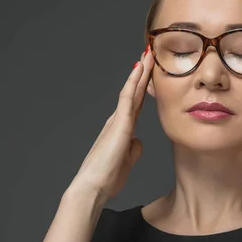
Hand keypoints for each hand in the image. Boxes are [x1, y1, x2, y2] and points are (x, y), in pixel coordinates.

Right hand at [68, 46, 154, 200]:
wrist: (92, 187)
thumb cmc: (106, 178)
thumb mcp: (126, 162)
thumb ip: (132, 149)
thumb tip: (137, 141)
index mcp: (121, 130)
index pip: (135, 104)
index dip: (143, 87)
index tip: (149, 72)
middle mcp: (118, 121)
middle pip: (134, 92)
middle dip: (142, 73)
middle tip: (149, 54)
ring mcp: (118, 121)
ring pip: (132, 90)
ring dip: (140, 71)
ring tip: (148, 53)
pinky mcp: (119, 124)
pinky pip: (127, 98)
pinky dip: (134, 82)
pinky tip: (139, 69)